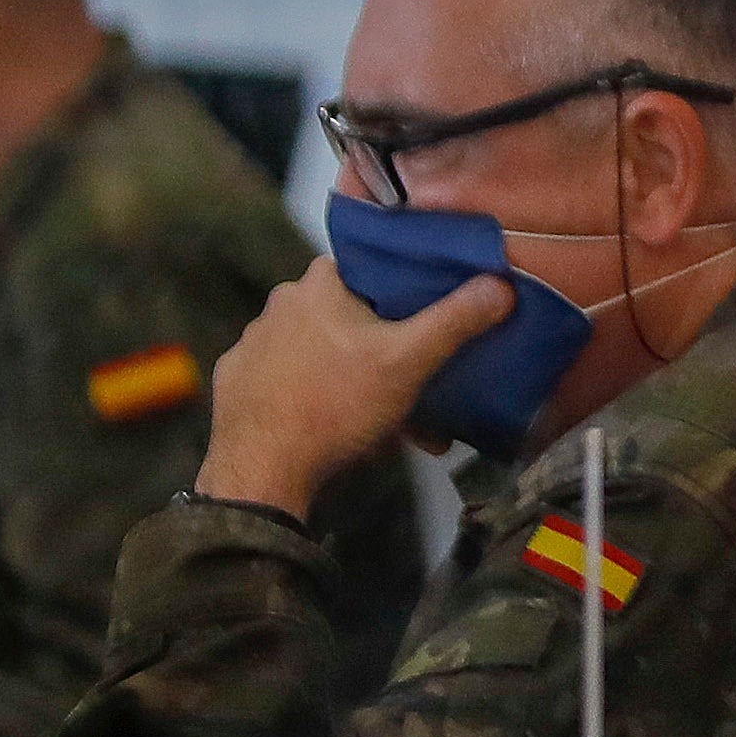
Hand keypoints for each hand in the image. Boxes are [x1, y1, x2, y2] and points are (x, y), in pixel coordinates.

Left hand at [198, 261, 509, 514]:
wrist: (261, 469)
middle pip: (344, 314)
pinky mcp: (235, 381)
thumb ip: (454, 321)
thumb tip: (500, 285)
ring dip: (347, 377)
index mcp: (319, 284)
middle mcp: (280, 303)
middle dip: (379, 348)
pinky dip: (309, 397)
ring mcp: (252, 343)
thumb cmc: (336, 406)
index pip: (367, 267)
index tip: (421, 318)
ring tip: (379, 419)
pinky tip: (332, 427)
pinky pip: (284, 380)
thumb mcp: (407, 362)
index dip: (398, 290)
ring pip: (316, 351)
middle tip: (409, 383)